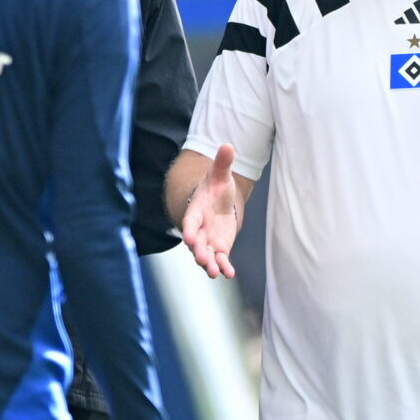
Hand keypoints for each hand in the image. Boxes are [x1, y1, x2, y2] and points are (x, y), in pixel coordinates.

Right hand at [180, 145, 243, 278]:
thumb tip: (228, 145)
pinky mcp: (219, 249)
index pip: (190, 221)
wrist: (218, 203)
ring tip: (214, 272)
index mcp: (195, 211)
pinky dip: (224, 267)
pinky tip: (229, 274)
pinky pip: (220, 260)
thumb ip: (222, 163)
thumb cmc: (215, 189)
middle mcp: (199, 229)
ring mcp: (208, 241)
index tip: (190, 237)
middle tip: (202, 259)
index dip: (190, 229)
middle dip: (198, 251)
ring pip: (206, 255)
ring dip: (209, 263)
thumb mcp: (220, 175)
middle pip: (196, 242)